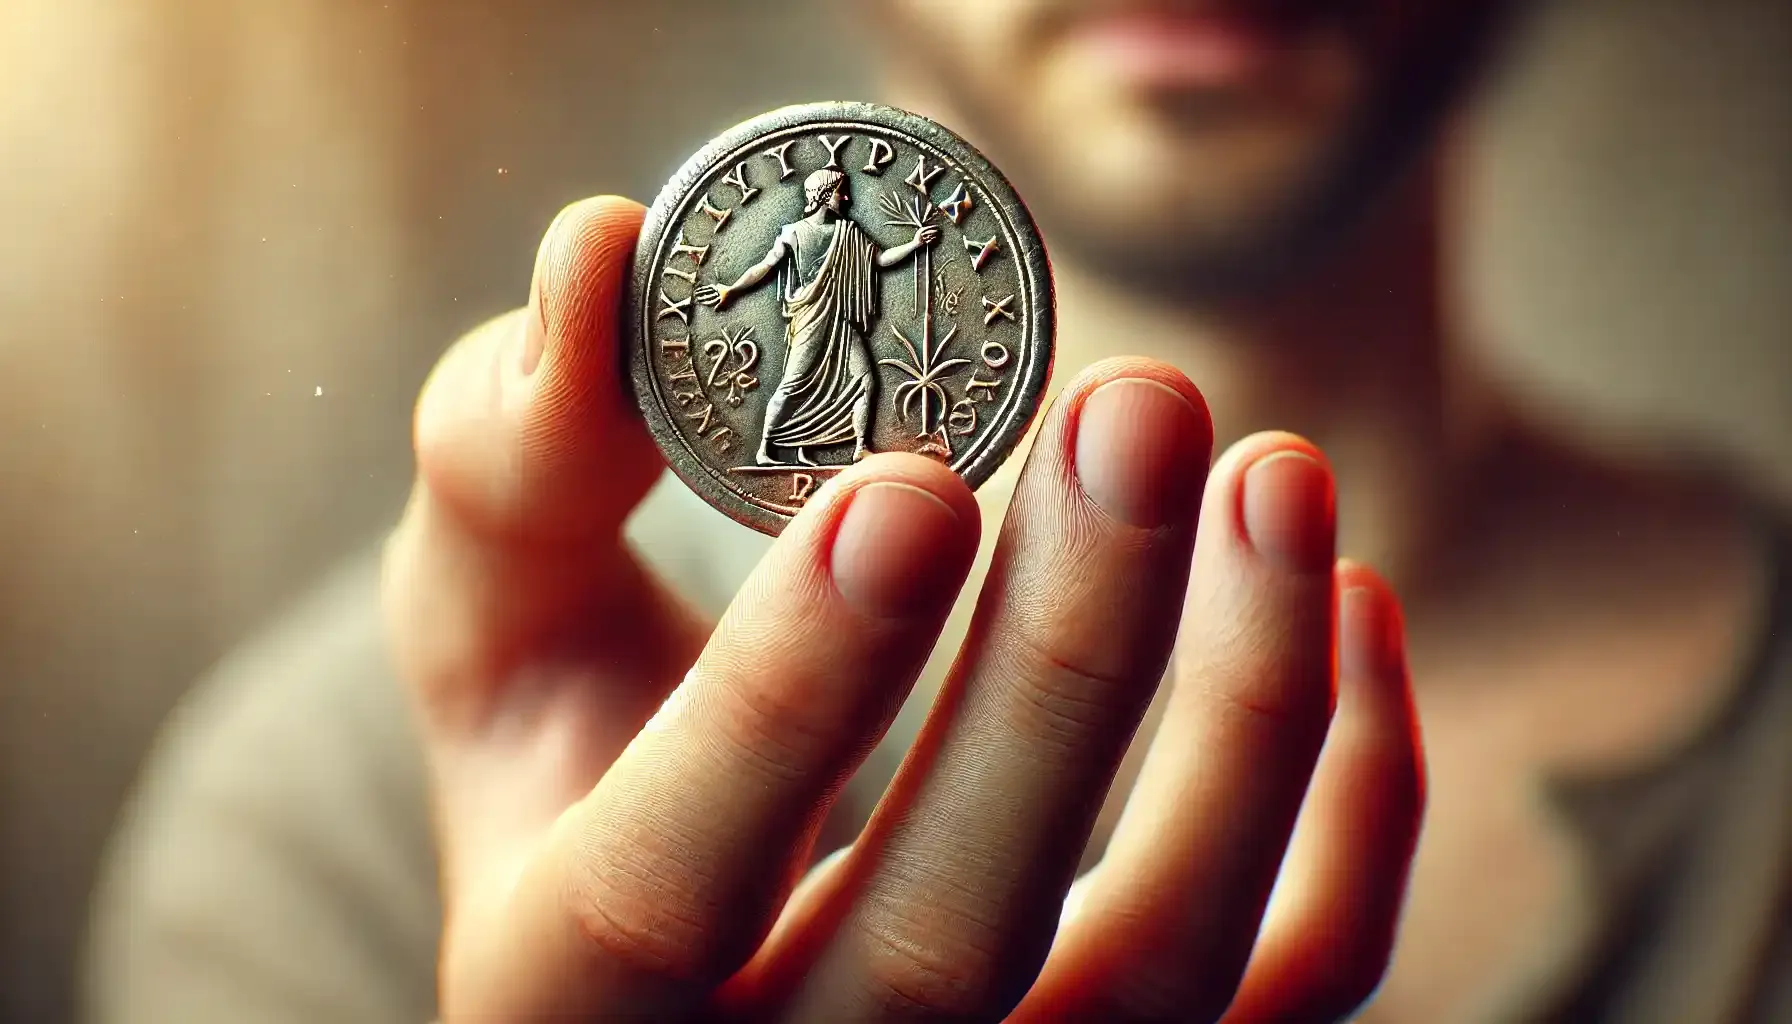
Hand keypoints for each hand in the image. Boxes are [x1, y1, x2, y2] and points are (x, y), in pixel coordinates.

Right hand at [385, 195, 1424, 1021]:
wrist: (701, 927)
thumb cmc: (574, 753)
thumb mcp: (491, 620)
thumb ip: (512, 461)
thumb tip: (597, 254)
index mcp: (560, 991)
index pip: (663, 893)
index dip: (790, 696)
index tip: (905, 486)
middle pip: (943, 944)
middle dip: (1062, 663)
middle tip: (1138, 408)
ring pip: (1160, 976)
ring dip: (1246, 712)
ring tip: (1274, 470)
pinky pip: (1301, 979)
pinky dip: (1355, 799)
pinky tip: (1342, 597)